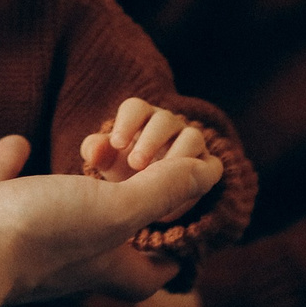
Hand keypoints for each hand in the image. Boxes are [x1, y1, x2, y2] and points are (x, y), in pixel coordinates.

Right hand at [0, 135, 224, 305]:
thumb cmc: (37, 236)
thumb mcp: (116, 211)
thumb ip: (161, 190)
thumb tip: (209, 173)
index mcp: (101, 265)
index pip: (150, 273)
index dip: (173, 252)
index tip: (186, 222)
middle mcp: (61, 257)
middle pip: (104, 237)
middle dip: (121, 203)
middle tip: (138, 162)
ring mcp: (14, 238)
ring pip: (53, 211)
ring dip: (72, 183)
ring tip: (92, 151)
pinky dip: (8, 163)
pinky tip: (18, 141)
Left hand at [78, 97, 210, 182]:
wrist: (147, 198)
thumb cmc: (124, 171)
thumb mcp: (107, 163)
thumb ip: (97, 151)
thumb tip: (94, 149)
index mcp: (142, 118)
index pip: (135, 108)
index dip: (127, 123)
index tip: (116, 144)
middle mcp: (168, 125)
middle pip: (164, 120)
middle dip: (150, 141)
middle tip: (135, 164)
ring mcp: (191, 142)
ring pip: (193, 136)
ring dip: (177, 155)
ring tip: (160, 177)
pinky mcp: (207, 165)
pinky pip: (212, 165)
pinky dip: (200, 175)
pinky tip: (181, 192)